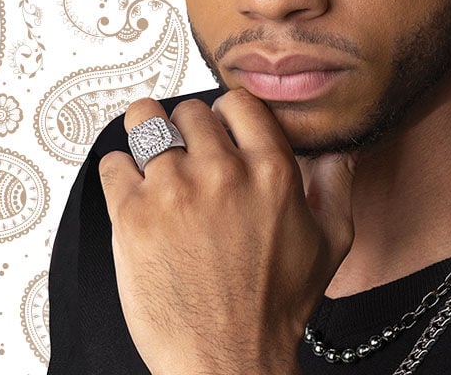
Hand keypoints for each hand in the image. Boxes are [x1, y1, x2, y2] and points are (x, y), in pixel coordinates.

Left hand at [98, 89, 357, 373]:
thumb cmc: (272, 311)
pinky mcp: (132, 214)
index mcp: (271, 172)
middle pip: (188, 113)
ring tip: (146, 156)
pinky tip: (131, 193)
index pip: (237, 103)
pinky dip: (118, 173)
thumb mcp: (330, 244)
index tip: (216, 130)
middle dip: (185, 132)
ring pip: (144, 124)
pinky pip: (113, 164)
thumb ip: (335, 186)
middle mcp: (222, 173)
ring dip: (144, 138)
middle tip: (182, 157)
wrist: (228, 359)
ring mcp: (173, 190)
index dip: (223, 115)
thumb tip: (337, 151)